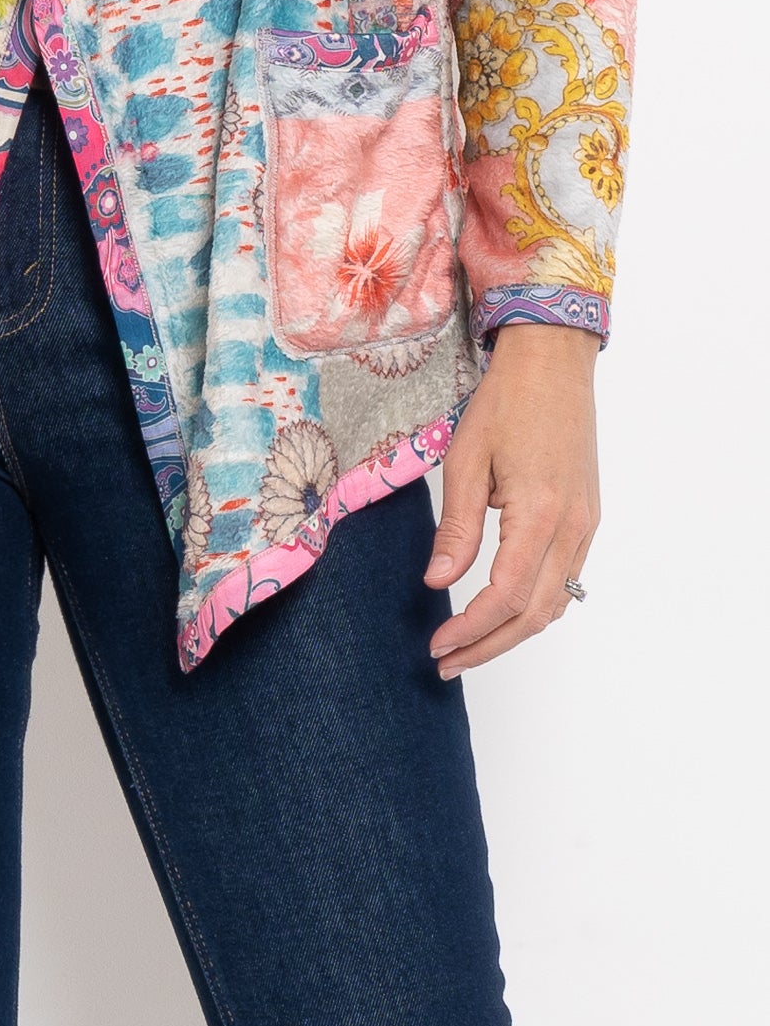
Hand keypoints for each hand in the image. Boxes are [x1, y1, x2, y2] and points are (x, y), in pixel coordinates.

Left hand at [425, 323, 599, 678]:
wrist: (553, 362)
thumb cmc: (506, 401)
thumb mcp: (466, 460)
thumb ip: (456, 527)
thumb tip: (437, 582)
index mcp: (541, 515)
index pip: (506, 596)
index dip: (471, 629)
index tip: (437, 645)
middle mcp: (573, 528)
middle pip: (535, 613)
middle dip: (489, 646)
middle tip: (446, 662)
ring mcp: (586, 525)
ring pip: (555, 603)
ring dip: (512, 632)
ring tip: (469, 646)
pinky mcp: (587, 517)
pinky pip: (565, 579)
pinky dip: (534, 605)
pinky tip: (502, 609)